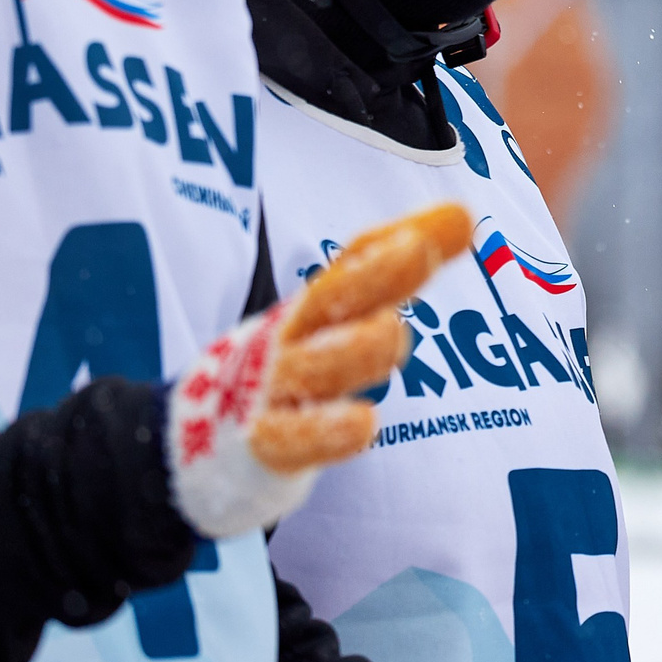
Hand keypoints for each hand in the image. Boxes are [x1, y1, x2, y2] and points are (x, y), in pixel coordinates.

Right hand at [168, 203, 473, 537]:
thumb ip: (398, 270)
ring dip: (354, 349)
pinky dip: (323, 431)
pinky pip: (292, 438)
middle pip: (334, 299)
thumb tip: (464, 214)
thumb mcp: (338, 315)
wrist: (197, 446)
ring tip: (391, 334)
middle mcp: (293, 340)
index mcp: (315, 308)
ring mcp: (272, 391)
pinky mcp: (262, 448)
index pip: (355, 263)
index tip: (456, 220)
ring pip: (317, 368)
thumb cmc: (288, 366)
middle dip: (377, 273)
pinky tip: (362, 425)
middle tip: (418, 249)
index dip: (395, 240)